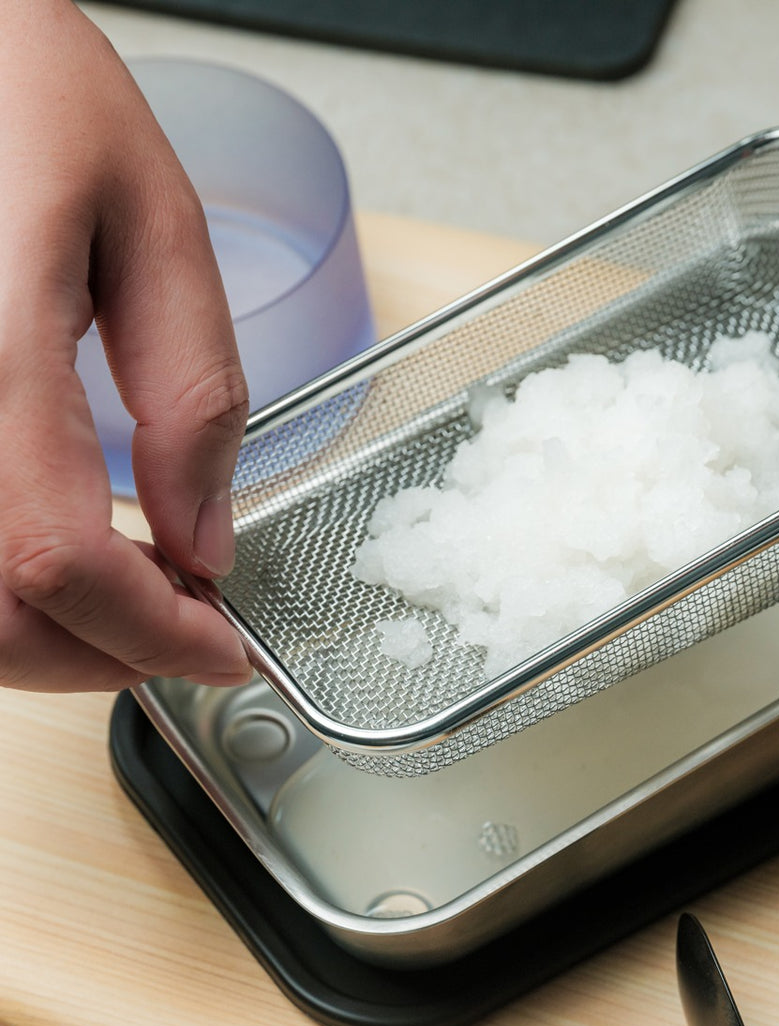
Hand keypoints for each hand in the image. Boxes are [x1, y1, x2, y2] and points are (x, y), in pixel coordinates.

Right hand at [0, 1, 250, 690]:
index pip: (58, 561)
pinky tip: (62, 557)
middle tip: (185, 636)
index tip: (224, 647)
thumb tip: (207, 540)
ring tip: (134, 605)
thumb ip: (191, 394)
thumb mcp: (153, 225)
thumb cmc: (20, 84)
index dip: (150, 636)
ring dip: (46, 640)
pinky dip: (3, 586)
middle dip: (101, 657)